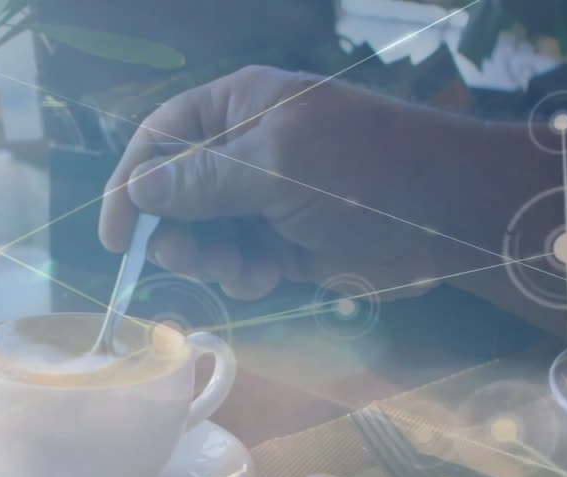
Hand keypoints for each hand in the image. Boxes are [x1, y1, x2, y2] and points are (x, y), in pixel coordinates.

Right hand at [99, 65, 467, 299]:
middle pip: (176, 195)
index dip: (131, 185)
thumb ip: (201, 180)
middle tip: (185, 259)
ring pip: (206, 235)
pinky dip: (245, 276)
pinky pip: (241, 261)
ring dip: (213, 260)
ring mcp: (267, 198)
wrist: (450, 216)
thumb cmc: (363, 173)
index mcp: (239, 108)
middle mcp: (246, 150)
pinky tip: (269, 278)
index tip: (116, 237)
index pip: (161, 139)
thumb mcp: (275, 168)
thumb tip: (137, 188)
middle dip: (178, 231)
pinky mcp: (288, 241)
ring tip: (244, 272)